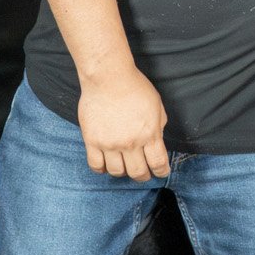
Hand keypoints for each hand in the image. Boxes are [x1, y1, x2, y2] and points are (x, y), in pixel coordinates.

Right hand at [78, 65, 170, 180]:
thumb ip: (158, 127)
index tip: (161, 173)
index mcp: (149, 134)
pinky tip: (105, 165)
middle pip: (138, 172)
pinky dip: (101, 169)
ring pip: (117, 172)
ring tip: (124, 166)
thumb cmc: (135, 88)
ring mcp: (110, 144)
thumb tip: (156, 142)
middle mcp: (131, 142)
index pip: (158, 163)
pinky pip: (95, 165)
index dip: (161, 171)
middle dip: (143, 176)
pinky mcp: (92, 141)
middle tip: (143, 173)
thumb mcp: (157, 106)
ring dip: (122, 172)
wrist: (109, 78)